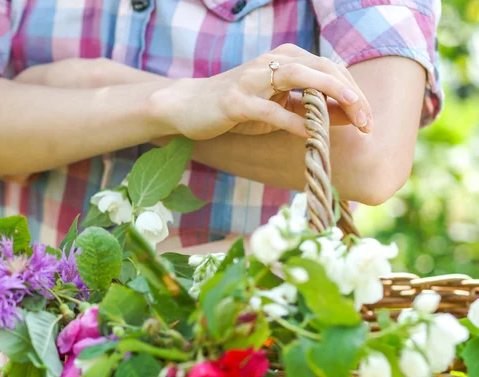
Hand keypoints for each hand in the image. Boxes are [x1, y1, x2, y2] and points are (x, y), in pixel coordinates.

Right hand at [154, 43, 371, 139]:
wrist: (189, 106)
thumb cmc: (239, 107)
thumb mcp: (280, 106)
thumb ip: (311, 108)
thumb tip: (350, 116)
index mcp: (286, 58)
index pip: (331, 69)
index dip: (355, 93)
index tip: (369, 120)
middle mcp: (272, 61)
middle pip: (323, 69)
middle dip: (351, 95)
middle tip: (368, 122)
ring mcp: (253, 79)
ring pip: (300, 77)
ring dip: (331, 94)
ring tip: (353, 114)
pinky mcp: (237, 100)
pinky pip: (271, 110)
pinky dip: (294, 121)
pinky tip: (311, 134)